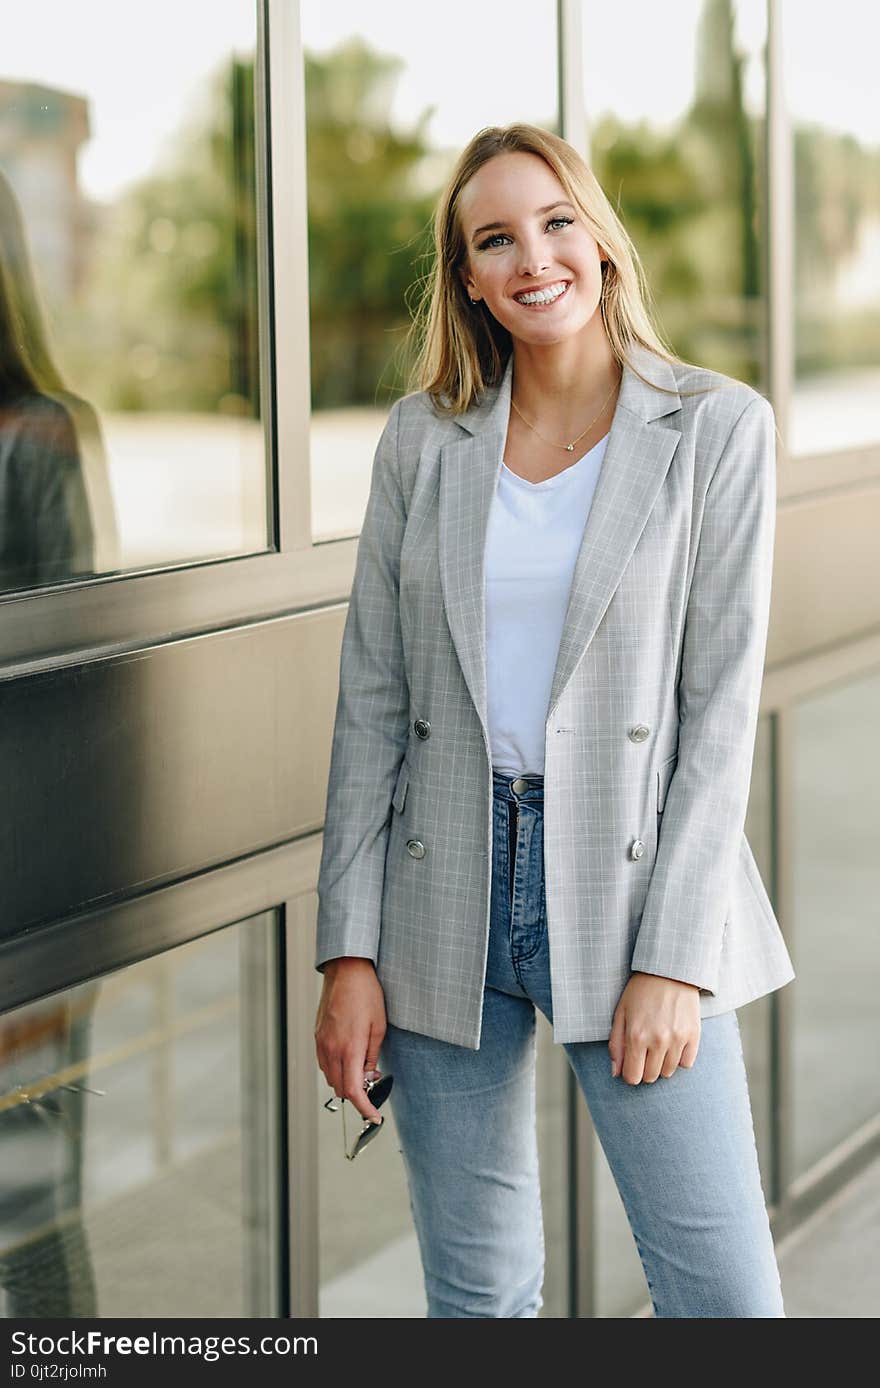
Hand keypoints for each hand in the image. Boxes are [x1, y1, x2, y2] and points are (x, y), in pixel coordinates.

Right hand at [314, 958, 387, 1122]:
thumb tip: (369, 1077)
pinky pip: (324, 1064)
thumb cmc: (366, 994)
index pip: (354, 1092)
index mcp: (349, 1049)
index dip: (364, 1109)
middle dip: (357, 1095)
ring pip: (330, 1078)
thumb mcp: (379, 1027)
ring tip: (363, 1069)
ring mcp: (321, 1043)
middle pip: (341, 1089)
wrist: (346, 971)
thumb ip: (372, 1056)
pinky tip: (349, 1059)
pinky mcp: (317, 1037)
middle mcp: (331, 1049)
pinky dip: (336, 1069)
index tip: (374, 1116)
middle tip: (374, 1085)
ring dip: (346, 1082)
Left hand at [608, 971, 700, 1084]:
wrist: (669, 971)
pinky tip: (673, 1043)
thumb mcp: (621, 1013)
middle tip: (644, 1052)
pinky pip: (686, 1064)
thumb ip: (616, 1045)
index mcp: (636, 1036)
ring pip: (668, 1072)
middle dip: (645, 1069)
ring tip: (658, 1045)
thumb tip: (616, 1073)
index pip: (633, 1077)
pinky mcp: (694, 1035)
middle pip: (651, 1077)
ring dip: (661, 1064)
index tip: (632, 1065)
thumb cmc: (640, 991)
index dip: (630, 1074)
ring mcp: (678, 1039)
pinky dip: (679, 1058)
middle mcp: (658, 1041)